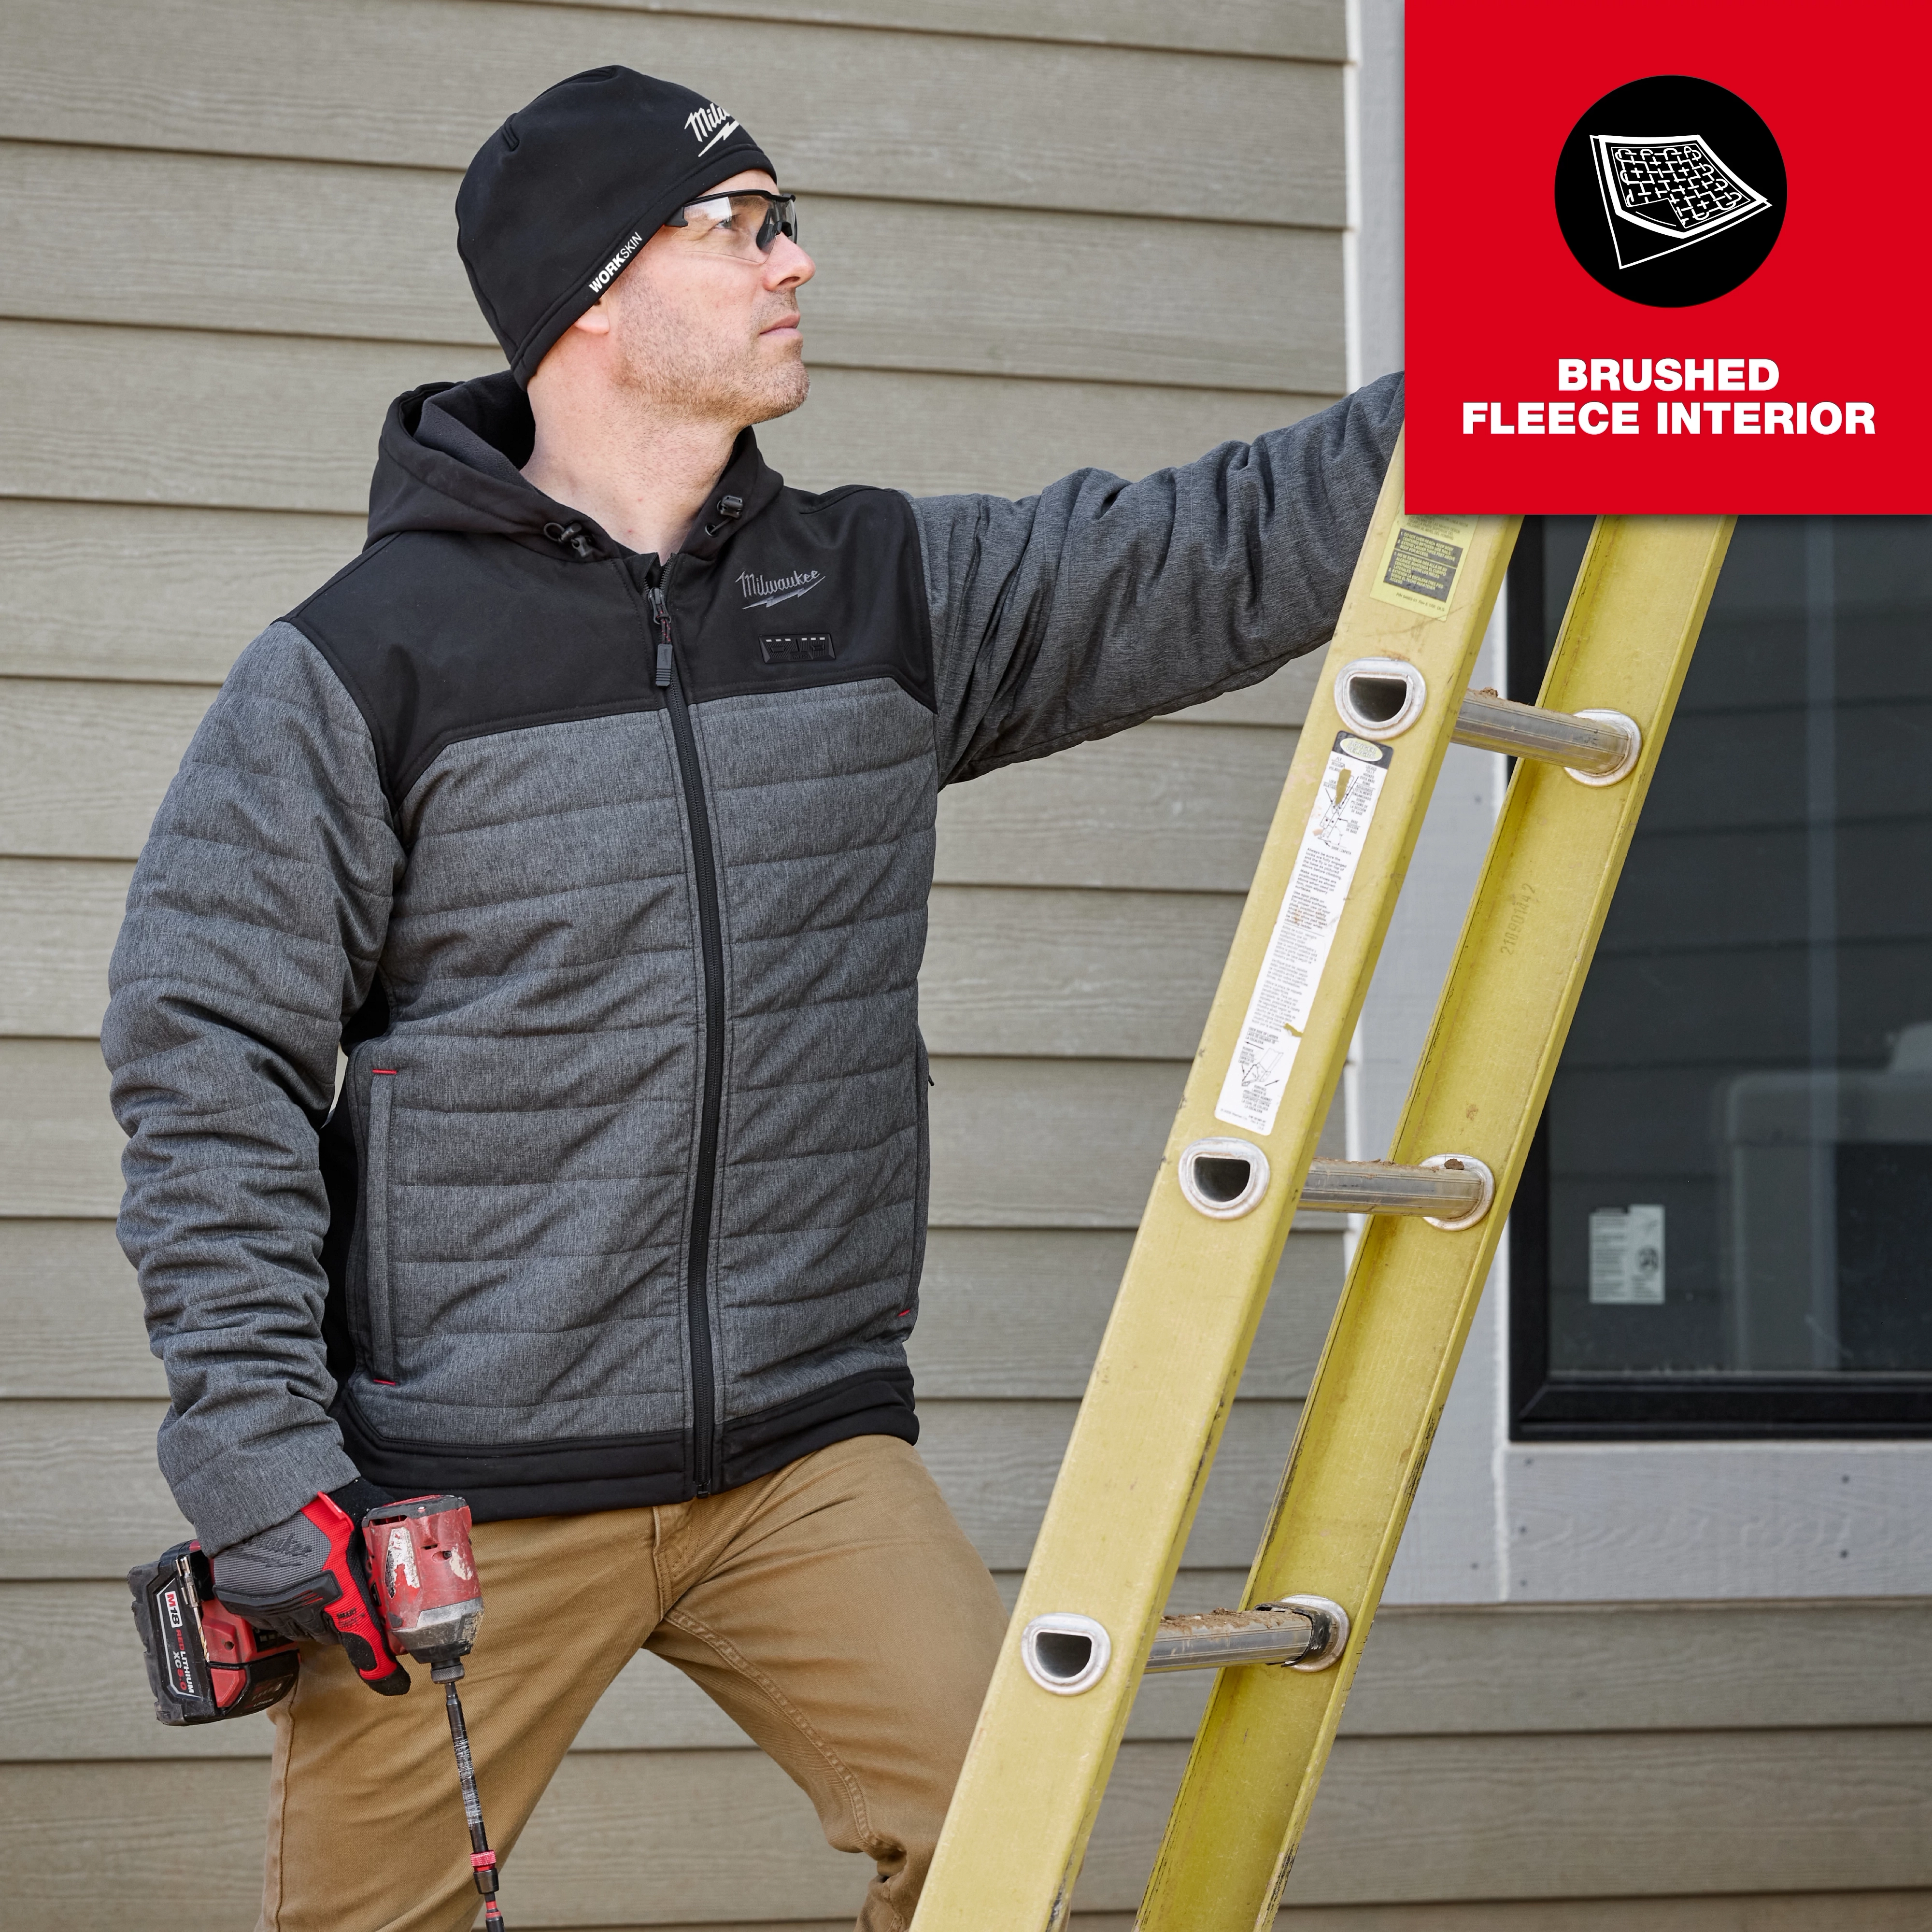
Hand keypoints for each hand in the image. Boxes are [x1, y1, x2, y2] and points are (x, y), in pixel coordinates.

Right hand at [212, 1481, 410, 1695]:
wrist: (263, 1487)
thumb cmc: (321, 1497)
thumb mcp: (365, 1518)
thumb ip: (385, 1543)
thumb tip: (416, 1547)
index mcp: (338, 1586)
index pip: (365, 1641)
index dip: (383, 1670)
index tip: (398, 1681)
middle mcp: (303, 1603)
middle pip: (335, 1632)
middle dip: (349, 1621)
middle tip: (356, 1598)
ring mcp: (271, 1605)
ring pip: (304, 1628)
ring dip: (318, 1615)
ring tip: (323, 1579)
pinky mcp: (246, 1601)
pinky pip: (275, 1618)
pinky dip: (288, 1607)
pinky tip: (294, 1580)